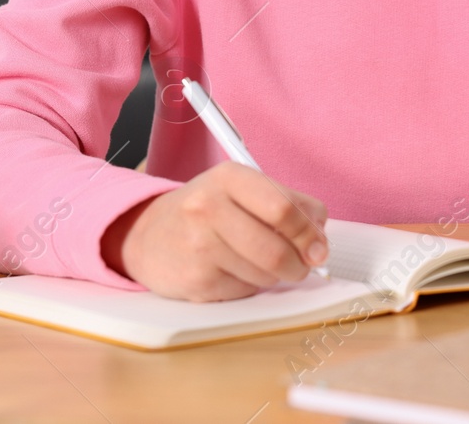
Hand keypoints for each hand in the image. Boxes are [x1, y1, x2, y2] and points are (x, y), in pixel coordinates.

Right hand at [100, 162, 329, 300]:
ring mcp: (199, 245)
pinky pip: (245, 292)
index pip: (283, 208)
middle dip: (299, 264)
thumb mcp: (242, 190)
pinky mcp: (196, 281)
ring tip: (262, 264)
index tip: (319, 247)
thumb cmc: (205, 212)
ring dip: (276, 277)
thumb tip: (320, 235)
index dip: (308, 233)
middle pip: (276, 249)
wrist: (148, 236)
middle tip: (302, 265)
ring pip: (265, 275)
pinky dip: (251, 287)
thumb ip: (287, 203)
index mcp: (229, 176)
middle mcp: (209, 206)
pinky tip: (235, 272)